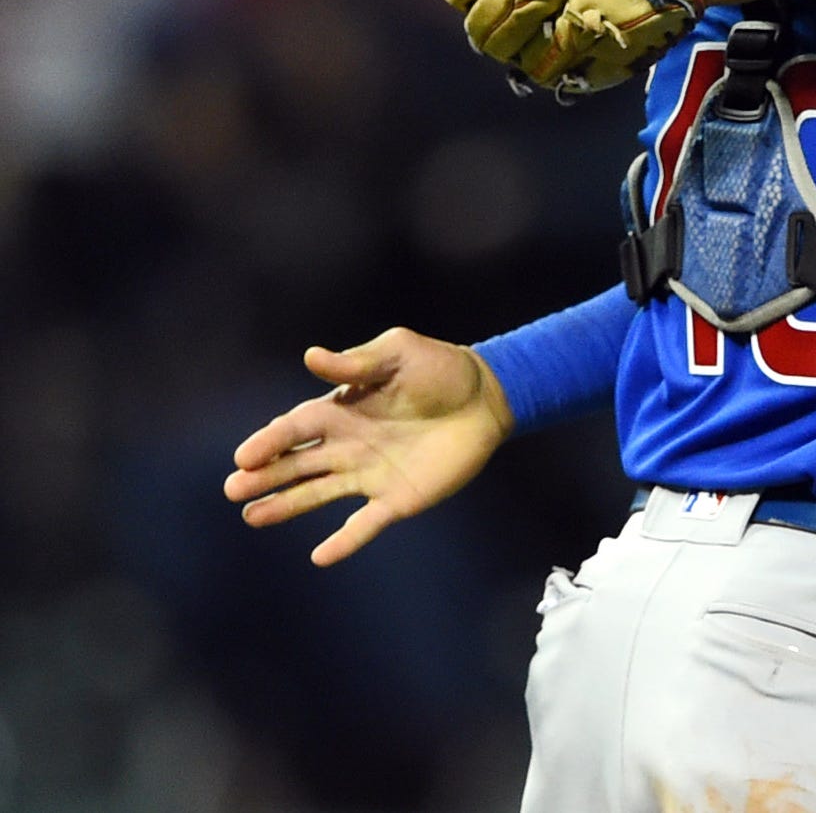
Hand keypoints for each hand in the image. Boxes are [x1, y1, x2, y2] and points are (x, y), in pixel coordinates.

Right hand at [224, 328, 514, 566]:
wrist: (488, 398)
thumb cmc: (441, 369)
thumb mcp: (399, 353)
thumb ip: (357, 362)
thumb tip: (311, 356)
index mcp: (342, 410)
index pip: (296, 429)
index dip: (269, 441)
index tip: (243, 456)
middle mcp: (348, 446)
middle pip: (298, 464)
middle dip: (265, 476)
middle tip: (234, 490)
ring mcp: (370, 475)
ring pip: (318, 493)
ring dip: (286, 506)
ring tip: (252, 517)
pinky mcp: (397, 499)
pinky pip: (365, 524)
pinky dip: (344, 541)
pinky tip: (320, 557)